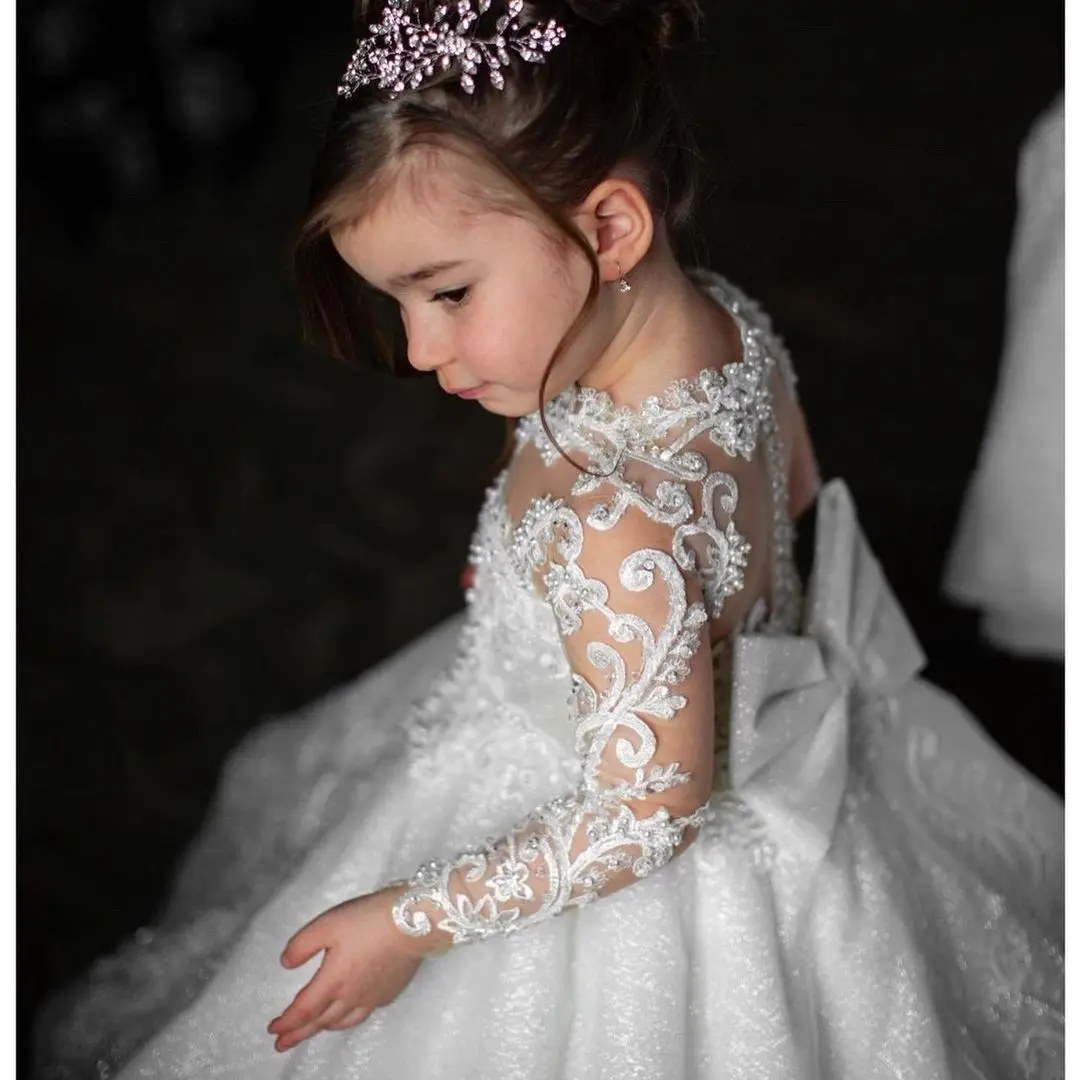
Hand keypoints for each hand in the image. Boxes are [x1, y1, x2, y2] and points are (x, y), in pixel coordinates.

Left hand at [268, 886, 427, 1052]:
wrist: (416, 922)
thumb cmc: (369, 920)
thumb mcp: (328, 924)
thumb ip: (302, 945)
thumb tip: (285, 964)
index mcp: (333, 980)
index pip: (304, 1009)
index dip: (286, 1022)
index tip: (272, 1030)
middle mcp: (351, 995)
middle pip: (320, 1021)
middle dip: (299, 1034)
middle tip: (281, 1045)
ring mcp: (372, 996)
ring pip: (342, 1021)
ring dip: (323, 1028)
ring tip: (314, 1030)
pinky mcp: (389, 992)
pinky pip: (363, 1013)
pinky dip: (348, 1019)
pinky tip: (350, 1013)